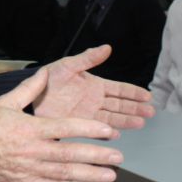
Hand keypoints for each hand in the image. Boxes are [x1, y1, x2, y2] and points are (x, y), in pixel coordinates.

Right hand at [0, 68, 124, 181]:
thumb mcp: (5, 101)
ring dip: (90, 175)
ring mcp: (29, 169)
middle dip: (97, 156)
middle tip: (119, 156)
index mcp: (30, 128)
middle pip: (71, 154)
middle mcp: (33, 150)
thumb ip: (29, 88)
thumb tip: (46, 73)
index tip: (109, 131)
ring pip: (65, 174)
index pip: (66, 128)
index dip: (90, 129)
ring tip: (110, 175)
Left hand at [34, 45, 153, 128]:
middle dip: (135, 108)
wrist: (31, 94)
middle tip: (150, 112)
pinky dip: (105, 132)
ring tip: (140, 123)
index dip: (133, 92)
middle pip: (120, 105)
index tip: (148, 96)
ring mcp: (88, 114)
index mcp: (95, 85)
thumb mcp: (68, 65)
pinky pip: (95, 129)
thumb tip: (107, 47)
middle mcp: (95, 100)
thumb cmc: (49, 77)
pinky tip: (115, 134)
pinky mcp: (78, 124)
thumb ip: (88, 58)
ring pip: (112, 118)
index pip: (119, 89)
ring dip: (126, 120)